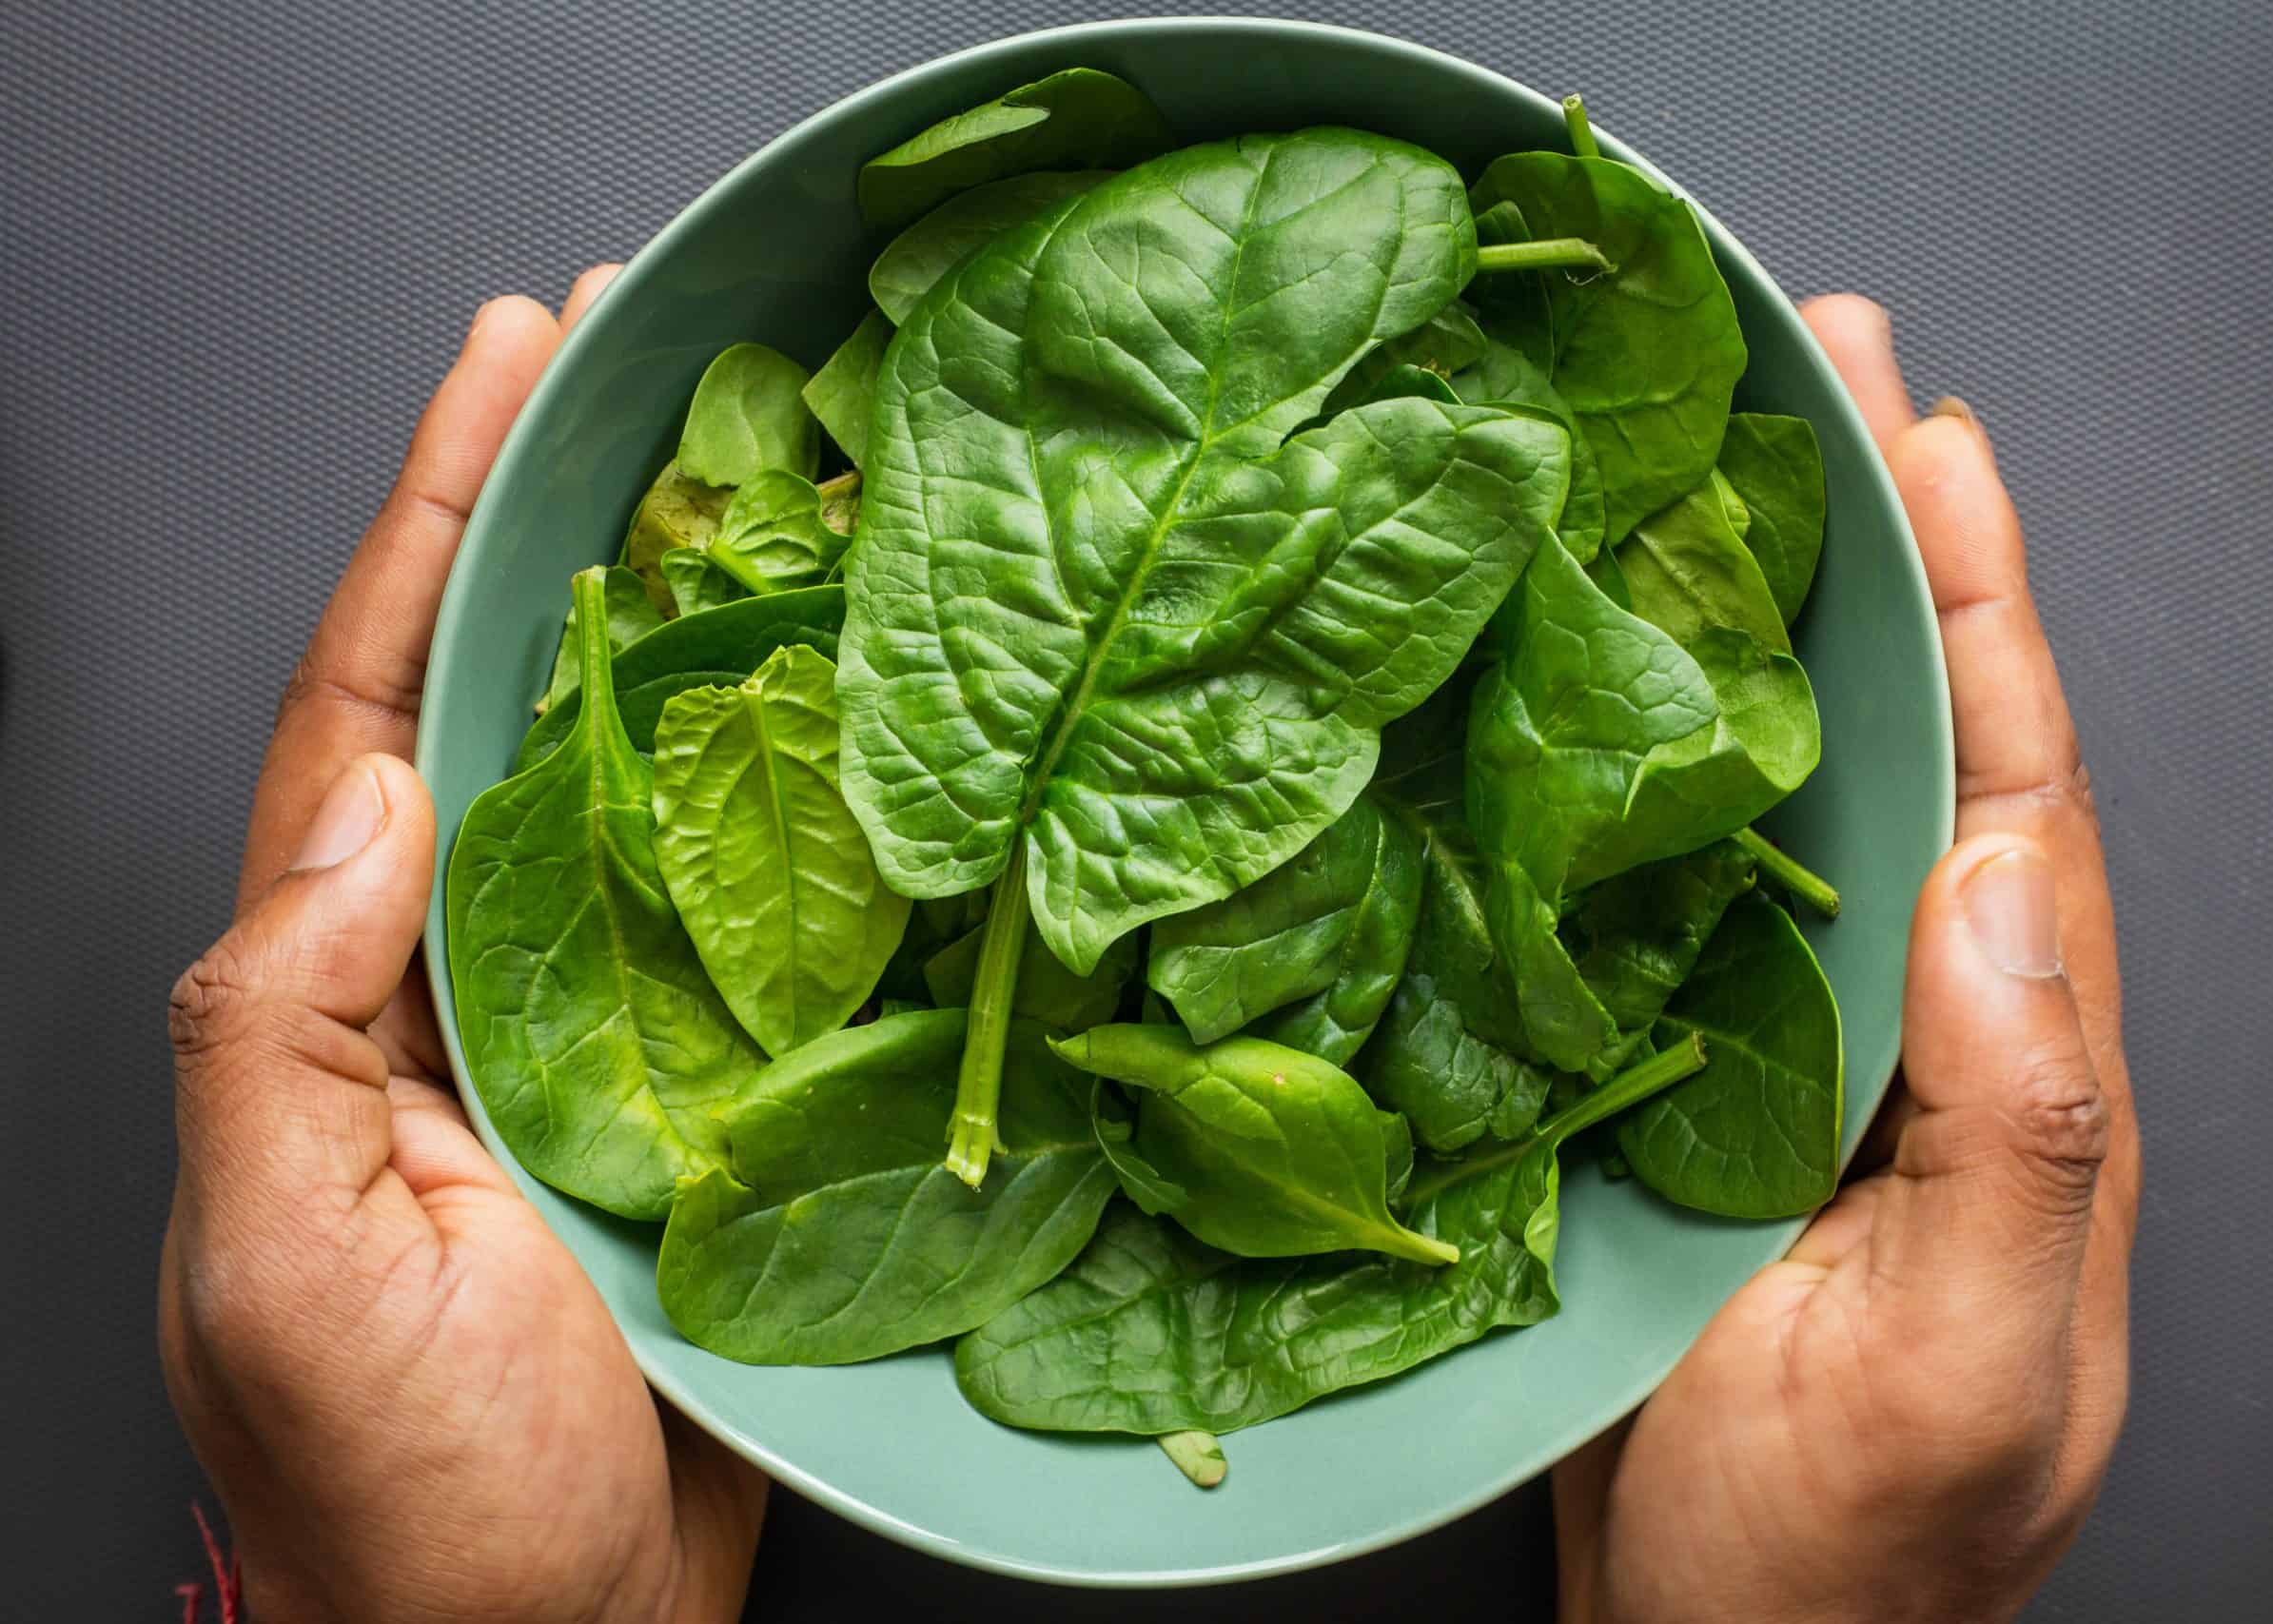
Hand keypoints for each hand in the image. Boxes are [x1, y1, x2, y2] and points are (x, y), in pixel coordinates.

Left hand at [159, 271, 767, 1622]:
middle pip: (506, 700)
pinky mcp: (707, 1089)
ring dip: (690, 627)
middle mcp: (462, 978)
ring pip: (639, 783)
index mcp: (341, 994)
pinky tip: (859, 714)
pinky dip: (795, 795)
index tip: (509, 362)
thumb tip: (363, 798)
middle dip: (555, 518)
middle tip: (645, 361)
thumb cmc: (405, 1496)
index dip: (429, 521)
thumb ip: (279, 1029)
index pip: (369, 706)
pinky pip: (749, 908)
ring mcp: (591, 1028)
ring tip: (764, 480)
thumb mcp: (279, 1265)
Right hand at [1555, 296, 2140, 1623]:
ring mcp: (1797, 1052)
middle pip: (1912, 741)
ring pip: (1790, 793)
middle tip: (1815, 370)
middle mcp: (1917, 1027)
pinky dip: (1640, 764)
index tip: (1926, 436)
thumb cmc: (1842, 1563)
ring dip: (1756, 625)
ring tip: (1702, 466)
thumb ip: (2025, 1136)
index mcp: (2019, 1068)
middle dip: (1877, 546)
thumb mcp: (1966, 1371)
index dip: (1977, 600)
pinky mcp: (1681, 1086)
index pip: (2016, 785)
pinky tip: (1583, 681)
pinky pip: (1670, 889)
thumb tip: (2006, 880)